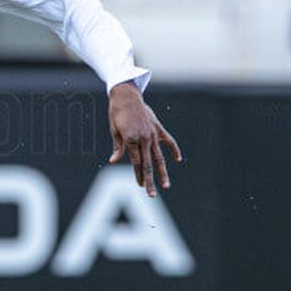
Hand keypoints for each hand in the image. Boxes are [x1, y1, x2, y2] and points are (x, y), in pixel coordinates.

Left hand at [107, 82, 181, 197]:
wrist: (126, 96)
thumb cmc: (117, 113)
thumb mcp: (114, 130)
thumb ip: (118, 147)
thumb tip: (112, 161)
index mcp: (130, 140)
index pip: (136, 163)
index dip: (138, 175)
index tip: (140, 186)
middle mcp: (143, 139)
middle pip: (148, 164)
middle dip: (149, 180)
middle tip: (151, 195)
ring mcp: (152, 134)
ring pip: (159, 157)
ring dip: (163, 172)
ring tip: (166, 185)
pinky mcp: (158, 128)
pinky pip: (169, 141)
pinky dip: (174, 150)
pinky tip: (178, 160)